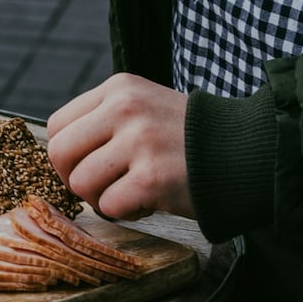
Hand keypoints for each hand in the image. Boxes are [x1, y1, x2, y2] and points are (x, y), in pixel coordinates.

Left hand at [46, 73, 193, 220]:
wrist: (245, 151)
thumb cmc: (186, 137)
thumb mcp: (143, 106)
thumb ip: (103, 120)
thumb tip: (60, 155)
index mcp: (118, 89)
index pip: (57, 125)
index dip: (66, 155)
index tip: (86, 166)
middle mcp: (125, 108)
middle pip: (60, 154)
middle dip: (74, 180)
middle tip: (102, 187)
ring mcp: (139, 140)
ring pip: (81, 183)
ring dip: (101, 199)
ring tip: (130, 192)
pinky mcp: (152, 176)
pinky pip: (109, 206)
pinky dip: (126, 212)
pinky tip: (150, 201)